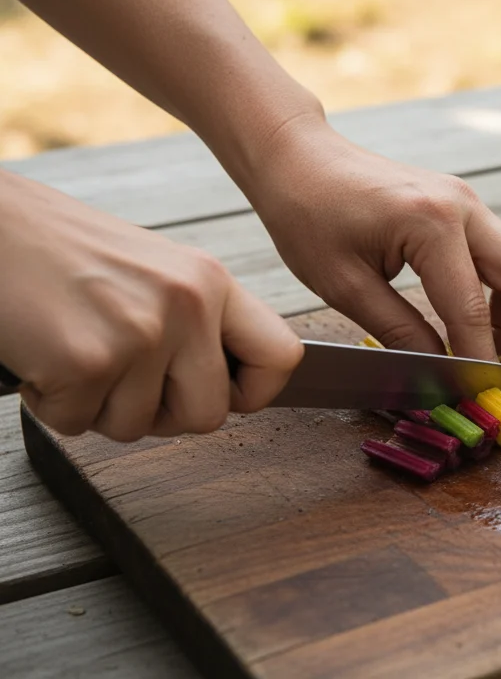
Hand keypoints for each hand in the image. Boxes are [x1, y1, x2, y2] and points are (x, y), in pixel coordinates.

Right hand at [0, 172, 302, 440]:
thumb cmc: (56, 250)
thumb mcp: (152, 271)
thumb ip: (195, 323)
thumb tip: (225, 387)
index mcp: (209, 280)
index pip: (282, 356)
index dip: (253, 392)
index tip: (222, 394)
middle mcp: (187, 304)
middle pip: (208, 415)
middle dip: (158, 415)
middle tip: (118, 381)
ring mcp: (140, 334)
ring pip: (136, 427)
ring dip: (95, 407)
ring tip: (71, 351)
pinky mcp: (87, 361)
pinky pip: (78, 423)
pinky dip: (51, 404)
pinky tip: (41, 355)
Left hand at [242, 119, 500, 365]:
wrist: (299, 158)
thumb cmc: (307, 215)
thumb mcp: (344, 286)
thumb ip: (399, 332)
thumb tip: (436, 372)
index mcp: (430, 224)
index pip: (471, 309)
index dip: (479, 359)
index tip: (478, 396)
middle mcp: (463, 207)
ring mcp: (469, 202)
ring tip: (498, 356)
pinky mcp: (465, 206)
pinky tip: (485, 323)